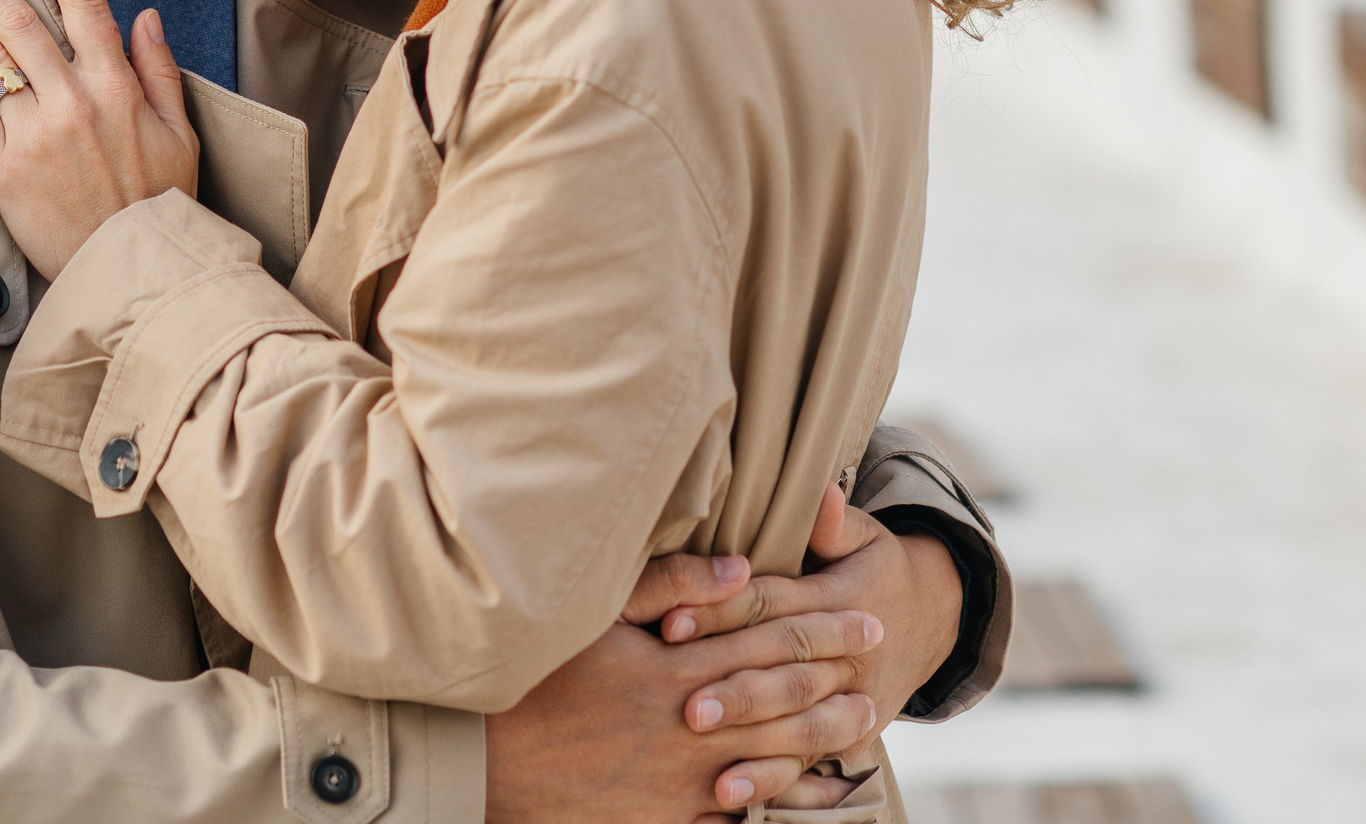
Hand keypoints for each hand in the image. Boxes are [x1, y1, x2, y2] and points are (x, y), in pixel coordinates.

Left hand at [0, 0, 199, 278]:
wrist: (132, 267)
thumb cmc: (158, 202)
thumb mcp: (181, 134)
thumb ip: (161, 71)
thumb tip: (146, 17)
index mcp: (118, 87)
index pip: (84, 2)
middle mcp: (74, 100)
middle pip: (21, 20)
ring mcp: (35, 132)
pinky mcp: (3, 167)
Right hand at [485, 610, 880, 823]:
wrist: (485, 762)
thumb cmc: (534, 678)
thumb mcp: (594, 617)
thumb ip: (668, 586)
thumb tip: (738, 568)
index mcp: (675, 668)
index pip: (769, 642)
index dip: (825, 629)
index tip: (867, 619)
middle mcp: (687, 727)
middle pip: (783, 701)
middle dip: (837, 682)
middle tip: (880, 668)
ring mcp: (677, 782)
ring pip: (772, 761)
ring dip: (822, 743)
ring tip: (861, 727)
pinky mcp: (661, 821)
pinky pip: (734, 817)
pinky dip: (776, 805)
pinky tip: (803, 794)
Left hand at [652, 485, 961, 805]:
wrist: (931, 618)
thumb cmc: (874, 568)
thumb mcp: (865, 536)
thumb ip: (834, 521)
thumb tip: (820, 491)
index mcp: (838, 597)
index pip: (772, 602)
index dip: (723, 610)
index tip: (672, 622)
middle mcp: (847, 651)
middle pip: (786, 670)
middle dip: (739, 690)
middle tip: (687, 707)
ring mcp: (854, 698)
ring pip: (803, 724)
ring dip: (758, 748)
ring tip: (711, 766)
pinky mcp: (852, 733)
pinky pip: (812, 761)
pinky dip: (774, 782)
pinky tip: (731, 796)